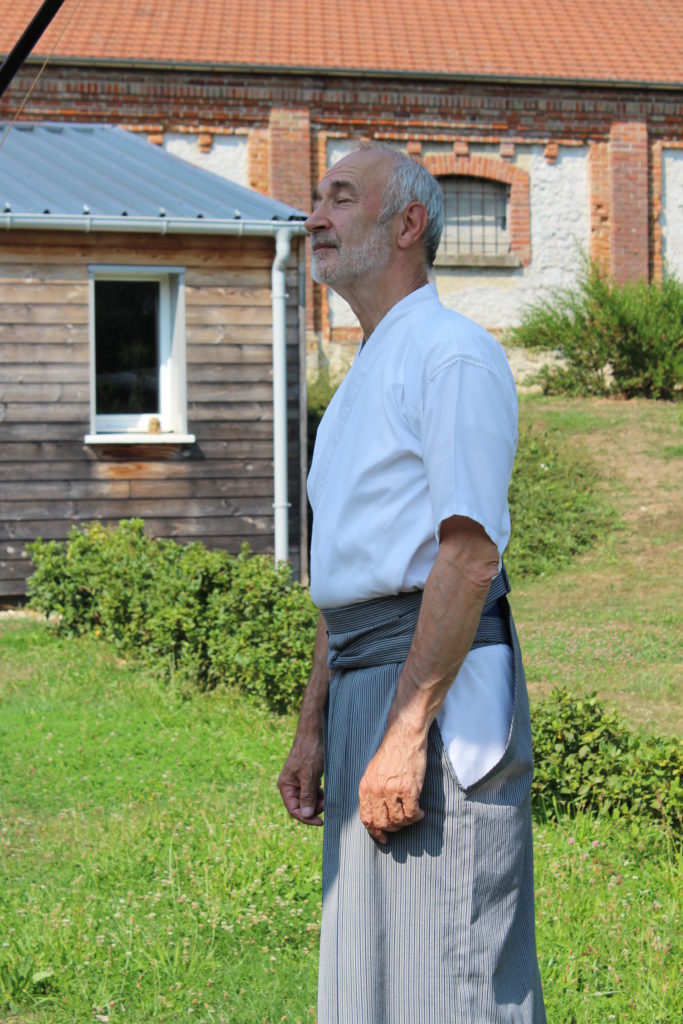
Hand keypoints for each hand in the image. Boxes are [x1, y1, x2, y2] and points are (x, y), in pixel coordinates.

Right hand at [277, 736, 324, 825]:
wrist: (314, 733)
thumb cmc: (309, 752)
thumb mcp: (309, 775)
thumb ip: (307, 795)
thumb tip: (307, 814)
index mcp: (285, 786)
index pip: (294, 809)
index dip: (306, 818)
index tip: (321, 821)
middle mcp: (290, 786)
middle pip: (301, 806)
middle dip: (313, 808)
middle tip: (325, 803)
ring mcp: (299, 782)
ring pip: (308, 800)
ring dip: (317, 802)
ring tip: (326, 795)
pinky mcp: (308, 778)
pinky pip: (313, 792)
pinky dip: (319, 794)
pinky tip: (324, 789)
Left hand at [358, 728, 426, 843]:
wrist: (404, 737)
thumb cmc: (391, 753)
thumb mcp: (373, 772)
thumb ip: (372, 791)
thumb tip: (375, 812)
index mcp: (365, 787)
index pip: (366, 818)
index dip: (375, 832)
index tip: (383, 837)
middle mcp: (377, 791)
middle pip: (382, 823)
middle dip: (393, 829)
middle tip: (401, 824)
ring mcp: (392, 791)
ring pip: (398, 821)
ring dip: (407, 822)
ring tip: (412, 815)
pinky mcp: (409, 789)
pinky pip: (412, 814)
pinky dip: (417, 816)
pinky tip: (420, 811)